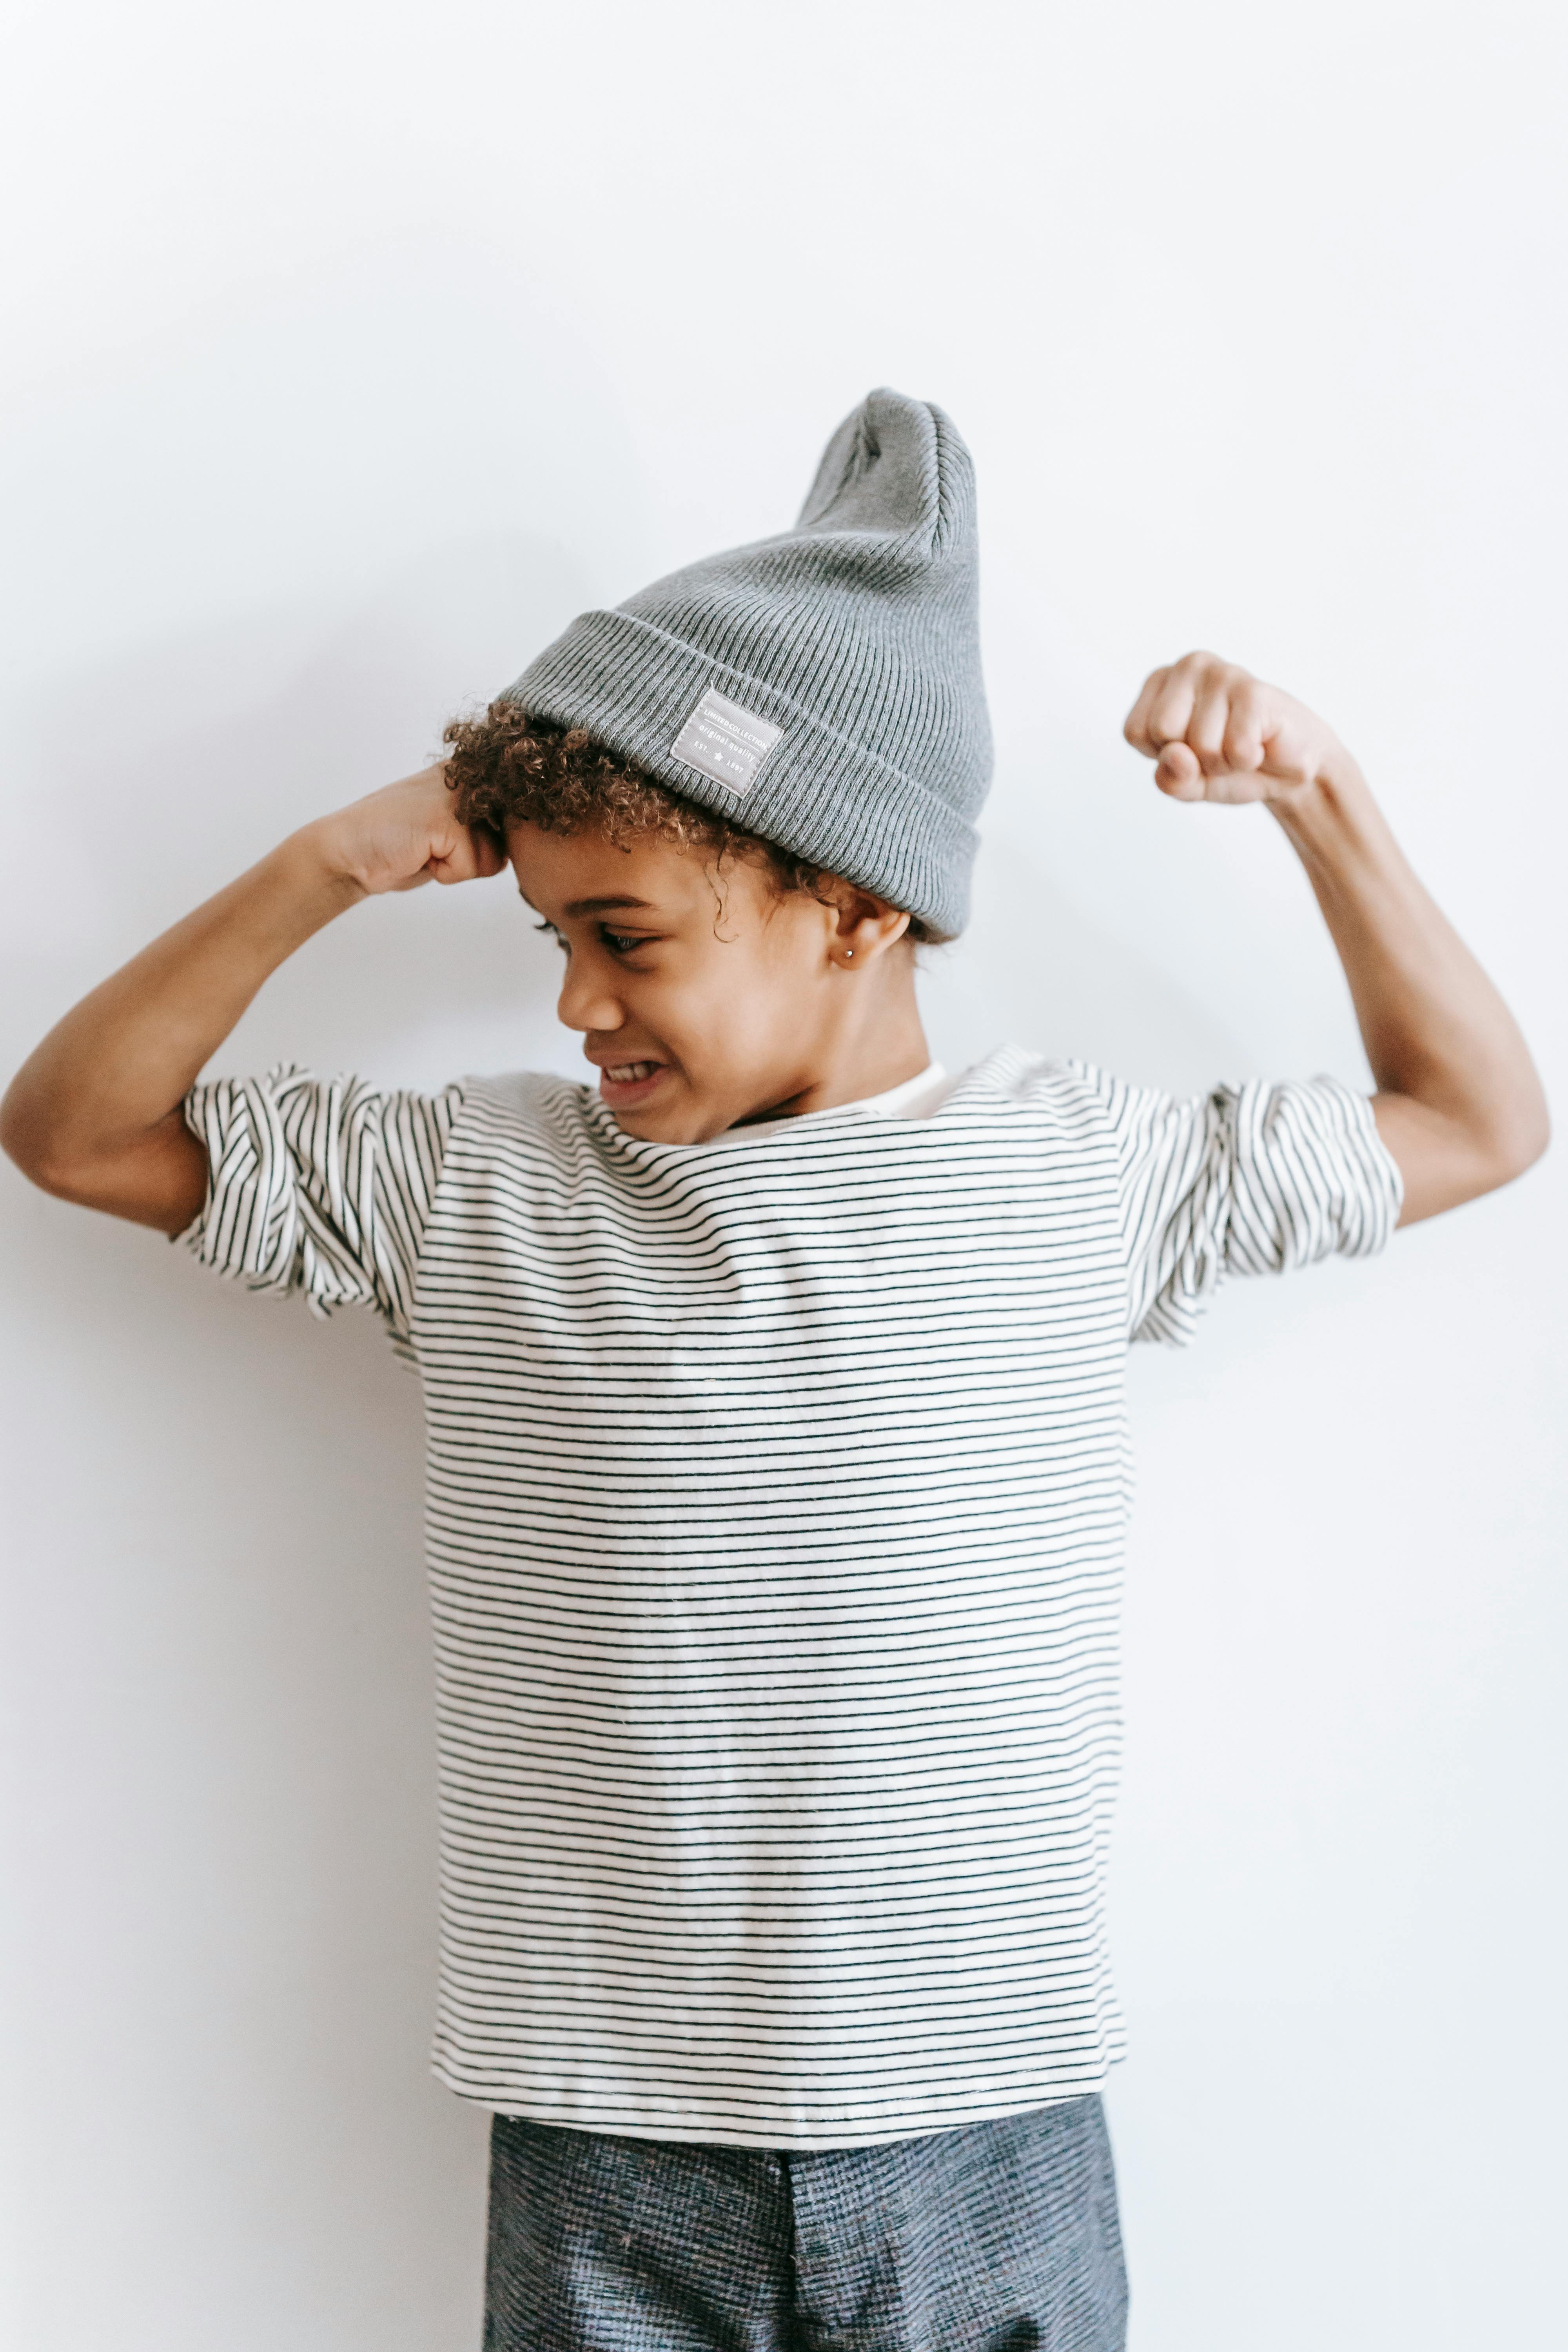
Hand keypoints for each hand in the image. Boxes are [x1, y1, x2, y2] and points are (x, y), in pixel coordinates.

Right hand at [306, 763, 508, 895]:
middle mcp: (468, 775)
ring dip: (460, 866)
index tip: (461, 837)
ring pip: (494, 857)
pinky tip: (419, 854)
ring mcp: (458, 795)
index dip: (502, 834)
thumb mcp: (452, 828)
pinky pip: (472, 867)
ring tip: (426, 848)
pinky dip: (446, 873)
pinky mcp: (447, 820)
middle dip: (476, 855)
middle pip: (511, 839)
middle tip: (436, 845)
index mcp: (471, 771)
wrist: (350, 851)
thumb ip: (488, 824)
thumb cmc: (402, 844)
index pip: (519, 811)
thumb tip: (532, 834)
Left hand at [1123, 652, 1348, 803]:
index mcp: (1160, 680)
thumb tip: (1175, 754)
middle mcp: (1188, 665)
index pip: (1135, 732)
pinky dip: (1248, 761)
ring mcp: (1223, 673)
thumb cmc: (1229, 765)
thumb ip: (1170, 778)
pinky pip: (1236, 750)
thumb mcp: (1187, 783)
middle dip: (1193, 758)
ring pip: (1202, 746)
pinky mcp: (1255, 691)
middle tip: (1219, 748)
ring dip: (1224, 763)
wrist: (1288, 768)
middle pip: (1162, 732)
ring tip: (1240, 746)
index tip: (1190, 749)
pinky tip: (1260, 744)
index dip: (1163, 756)